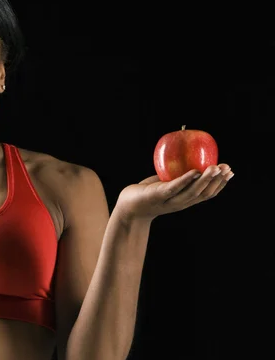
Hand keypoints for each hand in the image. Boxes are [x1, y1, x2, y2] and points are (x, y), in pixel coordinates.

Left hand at [116, 164, 233, 223]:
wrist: (129, 207)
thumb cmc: (148, 192)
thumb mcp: (166, 183)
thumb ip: (178, 174)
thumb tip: (189, 152)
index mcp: (185, 200)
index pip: (207, 194)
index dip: (220, 184)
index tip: (230, 172)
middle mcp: (180, 203)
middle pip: (203, 193)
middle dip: (217, 181)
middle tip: (226, 168)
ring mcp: (170, 201)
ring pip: (191, 192)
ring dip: (205, 180)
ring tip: (214, 168)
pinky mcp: (158, 197)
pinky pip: (174, 188)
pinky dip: (185, 180)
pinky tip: (194, 171)